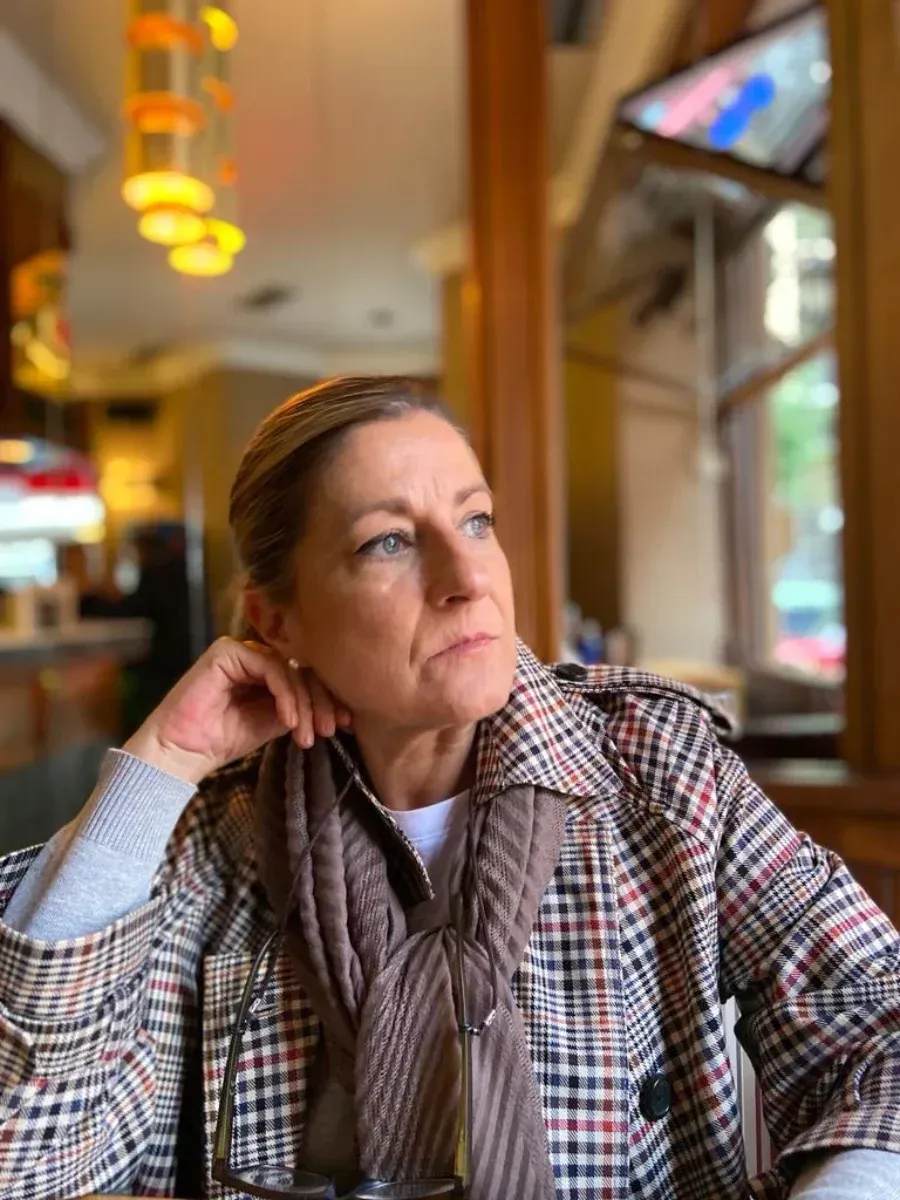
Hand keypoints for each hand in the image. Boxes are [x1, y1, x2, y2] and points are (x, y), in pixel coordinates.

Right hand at [122, 637, 350, 783]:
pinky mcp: (226, 652)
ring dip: (305, 703)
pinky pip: (270, 667)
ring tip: (308, 733)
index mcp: (265, 672)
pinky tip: (289, 719)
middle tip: (332, 729)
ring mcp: (240, 651)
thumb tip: (335, 704)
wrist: (182, 754)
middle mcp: (254, 657)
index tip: (345, 724)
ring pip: (289, 669)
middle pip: (302, 670)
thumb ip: (297, 707)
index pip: (305, 677)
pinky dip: (285, 693)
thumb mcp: (272, 723)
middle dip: (321, 702)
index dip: (327, 699)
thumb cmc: (221, 740)